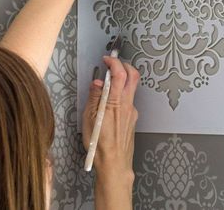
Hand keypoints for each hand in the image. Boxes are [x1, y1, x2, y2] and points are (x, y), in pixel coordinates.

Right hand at [82, 57, 138, 209]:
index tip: (107, 59)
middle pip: (133, 76)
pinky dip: (121, 93)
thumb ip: (95, 97)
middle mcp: (127, 104)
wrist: (114, 163)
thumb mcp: (89, 119)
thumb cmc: (99, 144)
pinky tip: (110, 102)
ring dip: (123, 79)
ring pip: (132, 87)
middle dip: (124, 65)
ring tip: (108, 84)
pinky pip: (129, 99)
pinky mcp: (133, 117)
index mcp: (115, 102)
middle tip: (113, 65)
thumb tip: (98, 82)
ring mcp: (132, 110)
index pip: (120, 74)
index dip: (114, 62)